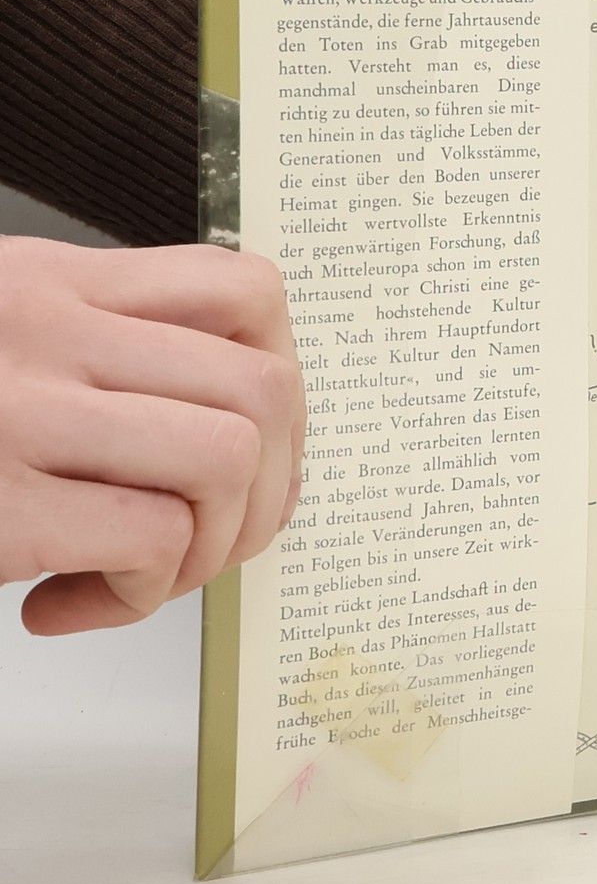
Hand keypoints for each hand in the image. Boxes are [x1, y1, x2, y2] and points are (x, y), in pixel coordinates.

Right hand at [0, 237, 304, 633]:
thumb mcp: (4, 346)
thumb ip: (101, 354)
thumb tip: (250, 436)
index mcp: (51, 283)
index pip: (243, 289)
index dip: (281, 383)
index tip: (256, 445)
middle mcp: (42, 328)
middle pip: (263, 388)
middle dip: (268, 488)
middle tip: (209, 536)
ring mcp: (21, 410)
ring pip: (230, 457)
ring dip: (214, 541)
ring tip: (142, 573)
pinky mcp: (1, 504)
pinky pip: (156, 537)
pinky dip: (141, 590)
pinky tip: (69, 600)